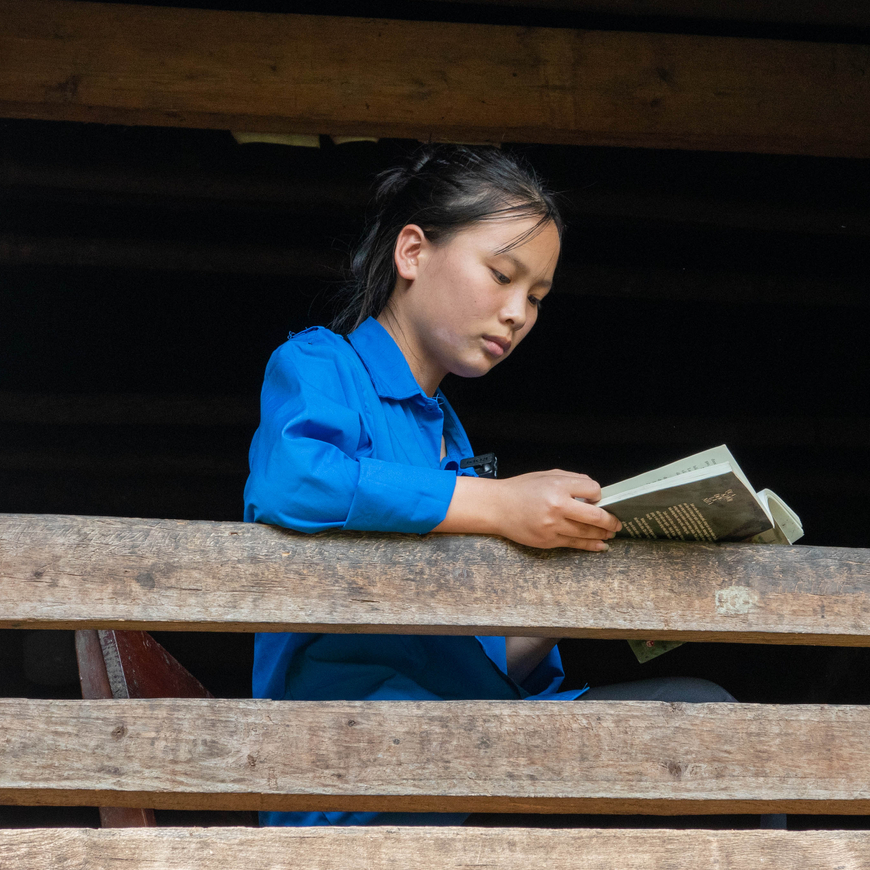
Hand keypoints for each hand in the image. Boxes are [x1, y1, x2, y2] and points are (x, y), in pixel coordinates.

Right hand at [436, 470, 621, 550]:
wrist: (497, 507)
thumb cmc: (521, 489)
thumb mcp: (546, 475)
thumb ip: (571, 480)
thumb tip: (593, 492)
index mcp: (558, 486)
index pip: (593, 490)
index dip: (598, 494)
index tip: (597, 498)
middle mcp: (558, 506)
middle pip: (595, 516)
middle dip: (610, 520)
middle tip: (617, 523)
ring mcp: (553, 526)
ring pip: (587, 533)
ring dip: (603, 534)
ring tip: (610, 534)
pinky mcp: (548, 540)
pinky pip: (575, 544)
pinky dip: (590, 546)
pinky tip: (600, 545)